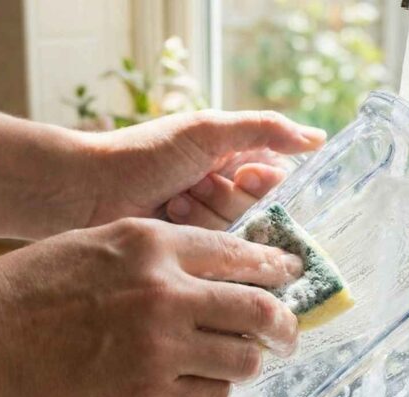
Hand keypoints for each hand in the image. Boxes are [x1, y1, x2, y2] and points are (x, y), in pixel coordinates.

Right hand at [0, 218, 301, 396]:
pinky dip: (213, 391)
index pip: (239, 253)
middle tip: (288, 334)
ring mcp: (161, 347)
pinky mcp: (148, 396)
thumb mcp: (94, 243)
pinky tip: (200, 386)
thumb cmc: (26, 290)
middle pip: (258, 309)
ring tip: (240, 363)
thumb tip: (207, 269)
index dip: (273, 267)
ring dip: (248, 361)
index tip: (288, 276)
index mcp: (153, 244)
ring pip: (242, 358)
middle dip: (284, 324)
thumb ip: (155, 252)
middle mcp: (167, 292)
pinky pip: (211, 396)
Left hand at [82, 110, 325, 229]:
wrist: (89, 190)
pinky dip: (194, 233)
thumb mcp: (207, 131)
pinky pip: (218, 254)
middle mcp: (228, 191)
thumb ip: (264, 129)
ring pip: (240, 233)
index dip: (263, 183)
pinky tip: (170, 216)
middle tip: (196, 185)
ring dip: (207, 214)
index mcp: (237, 157)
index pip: (279, 180)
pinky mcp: (193, 253)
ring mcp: (210, 223)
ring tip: (176, 199)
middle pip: (262, 210)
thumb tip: (319, 139)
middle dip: (228, 198)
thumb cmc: (145, 153)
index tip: (240, 175)